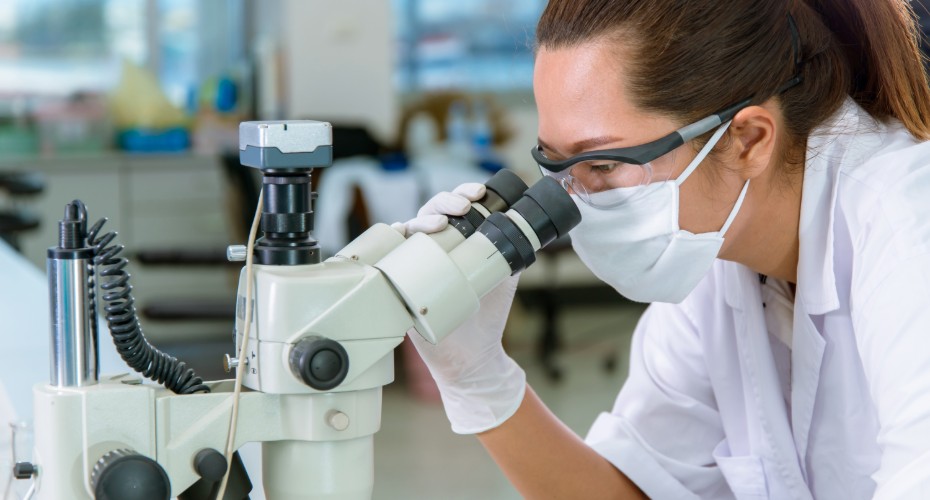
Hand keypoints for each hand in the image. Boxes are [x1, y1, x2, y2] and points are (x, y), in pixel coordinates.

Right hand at [395, 182, 525, 433]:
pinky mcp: (399, 284)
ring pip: (409, 229)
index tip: (480, 192)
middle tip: (465, 205)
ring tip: (441, 223)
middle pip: (430, 213)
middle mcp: (432, 248)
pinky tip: (400, 231)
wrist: (473, 354)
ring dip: (423, 218)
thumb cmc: (487, 313)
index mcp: (456, 241)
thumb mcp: (504, 273)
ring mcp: (413, 265)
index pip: (453, 207)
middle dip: (445, 201)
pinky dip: (391, 239)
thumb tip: (530, 223)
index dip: (462, 193)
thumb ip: (512, 248)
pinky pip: (388, 256)